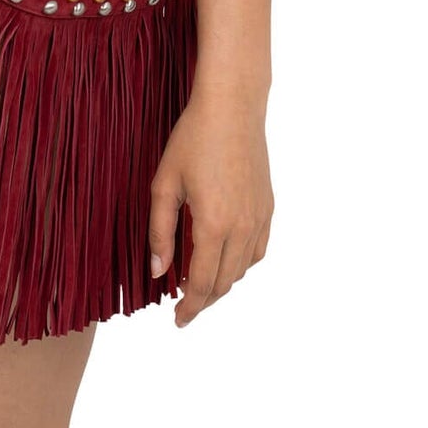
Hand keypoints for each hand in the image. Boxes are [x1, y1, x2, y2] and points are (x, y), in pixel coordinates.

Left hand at [148, 86, 273, 326]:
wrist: (232, 107)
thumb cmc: (193, 138)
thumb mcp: (165, 183)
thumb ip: (160, 231)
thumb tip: (160, 272)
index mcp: (214, 224)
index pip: (202, 283)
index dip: (190, 307)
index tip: (178, 320)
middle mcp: (242, 227)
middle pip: (224, 282)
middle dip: (204, 300)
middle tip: (184, 305)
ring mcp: (259, 217)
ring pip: (243, 269)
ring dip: (222, 282)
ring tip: (200, 281)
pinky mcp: (268, 206)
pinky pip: (258, 249)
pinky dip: (242, 263)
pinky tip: (226, 258)